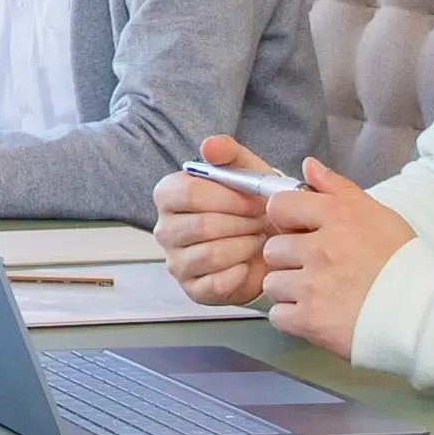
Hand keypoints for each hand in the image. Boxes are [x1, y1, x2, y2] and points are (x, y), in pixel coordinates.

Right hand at [154, 135, 295, 302]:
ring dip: (244, 246)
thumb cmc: (251, 204)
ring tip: (258, 239)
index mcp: (169, 194)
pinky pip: (215, 284)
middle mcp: (165, 229)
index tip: (256, 200)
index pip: (190, 193)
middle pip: (201, 226)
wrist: (268, 241)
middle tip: (263, 221)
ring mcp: (176, 262)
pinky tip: (248, 263)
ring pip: (210, 255)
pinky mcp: (192, 289)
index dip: (229, 199)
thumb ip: (229, 153)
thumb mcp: (246, 171)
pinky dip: (240, 274)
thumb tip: (210, 146)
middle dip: (242, 223)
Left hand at [260, 159, 414, 359]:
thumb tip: (309, 166)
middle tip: (317, 268)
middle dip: (290, 259)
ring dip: (290, 290)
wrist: (422, 313)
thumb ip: (339, 188)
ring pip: (273, 283)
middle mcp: (320, 249)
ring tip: (319, 294)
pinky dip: (293, 318)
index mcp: (336, 217)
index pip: (279, 207)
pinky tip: (316, 314)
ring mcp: (312, 286)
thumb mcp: (377, 214)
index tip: (300, 232)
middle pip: (273, 249)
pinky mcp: (309, 320)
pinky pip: (278, 315)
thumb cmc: (402, 263)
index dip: (287, 220)